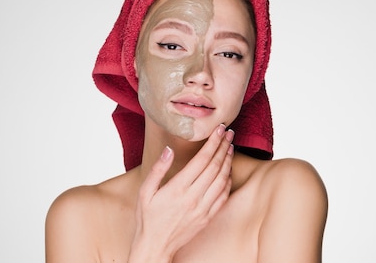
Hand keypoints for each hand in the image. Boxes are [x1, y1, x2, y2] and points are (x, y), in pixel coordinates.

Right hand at [129, 124, 233, 261]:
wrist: (155, 247)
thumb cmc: (147, 218)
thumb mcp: (145, 191)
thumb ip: (158, 169)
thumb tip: (169, 150)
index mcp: (177, 188)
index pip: (202, 159)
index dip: (213, 142)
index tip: (219, 129)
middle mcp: (193, 197)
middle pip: (215, 166)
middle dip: (224, 146)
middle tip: (229, 133)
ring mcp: (202, 208)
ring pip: (222, 180)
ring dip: (228, 162)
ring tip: (230, 148)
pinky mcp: (207, 217)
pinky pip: (223, 196)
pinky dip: (228, 181)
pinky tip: (228, 171)